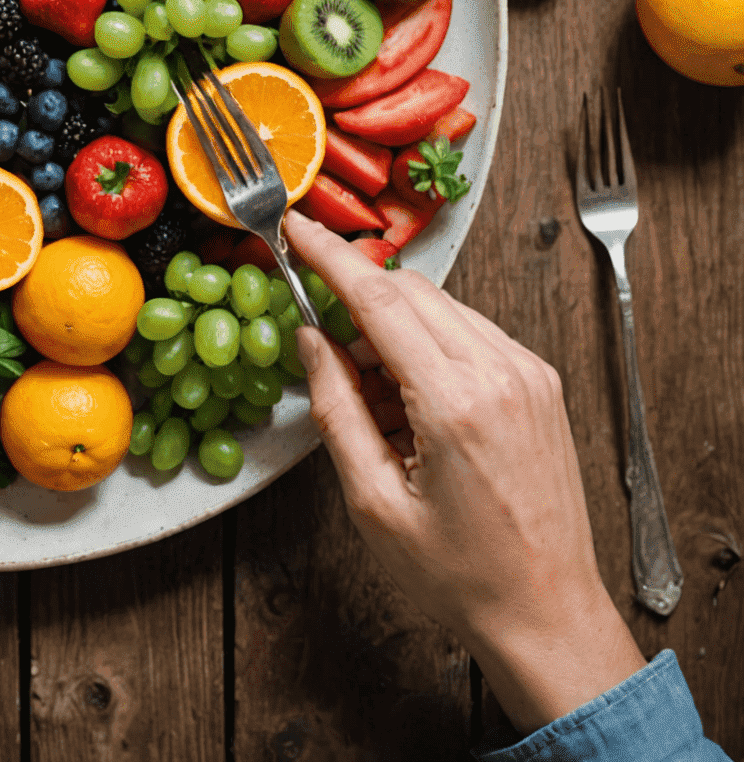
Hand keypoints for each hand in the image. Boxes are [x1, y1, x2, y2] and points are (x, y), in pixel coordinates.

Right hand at [285, 210, 644, 734]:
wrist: (547, 615)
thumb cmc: (462, 574)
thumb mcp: (373, 500)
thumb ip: (336, 407)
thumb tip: (311, 341)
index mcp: (456, 403)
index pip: (378, 299)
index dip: (328, 256)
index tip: (296, 228)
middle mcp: (502, 374)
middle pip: (410, 291)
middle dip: (356, 299)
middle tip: (323, 342)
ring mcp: (528, 374)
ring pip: (440, 307)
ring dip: (391, 326)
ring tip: (373, 398)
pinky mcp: (539, 383)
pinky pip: (469, 332)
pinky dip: (428, 345)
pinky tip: (410, 400)